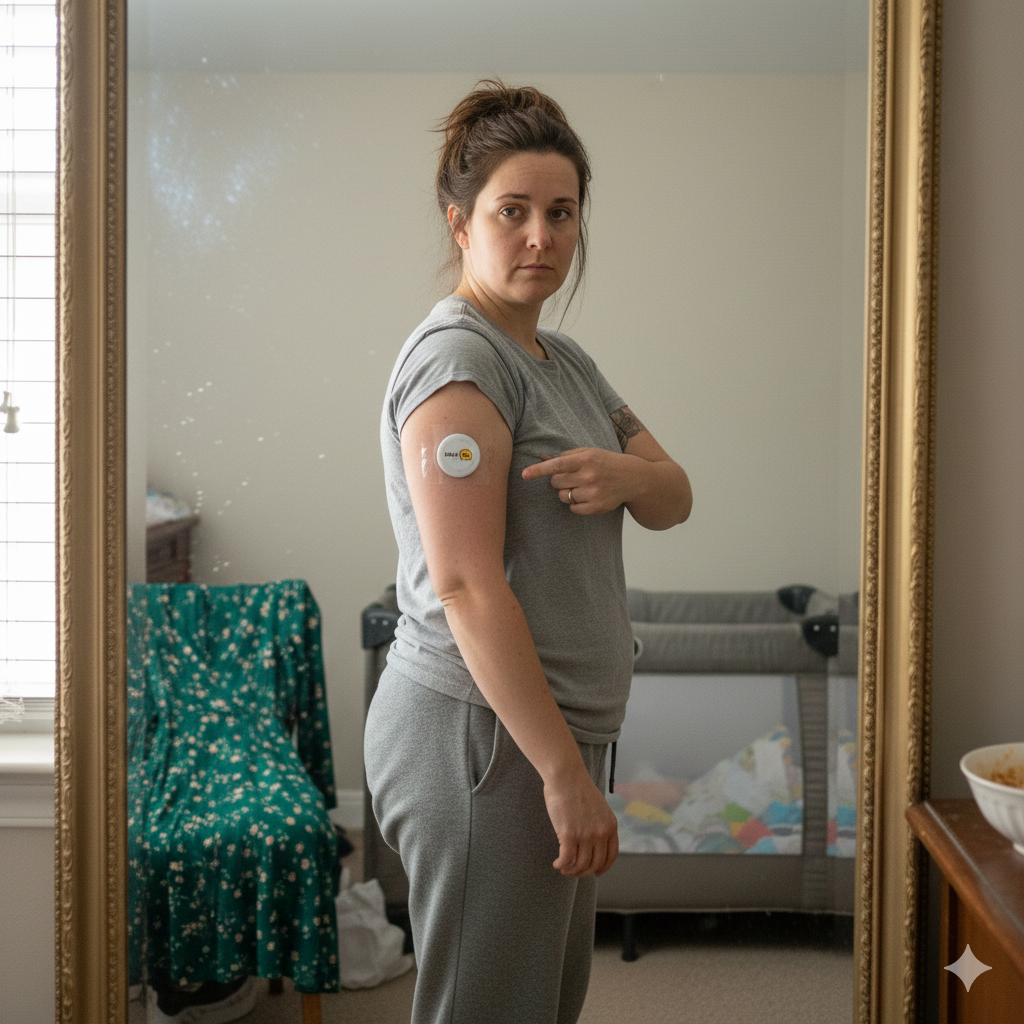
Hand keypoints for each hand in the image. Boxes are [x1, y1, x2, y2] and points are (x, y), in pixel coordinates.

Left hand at [522, 447, 638, 515]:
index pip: (557, 465)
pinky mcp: (597, 507)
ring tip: (582, 486)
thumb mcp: (589, 452)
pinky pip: (573, 508)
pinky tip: (587, 496)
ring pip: (563, 496)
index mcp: (586, 459)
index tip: (524, 474)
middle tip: (572, 476)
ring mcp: (594, 493)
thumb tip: (542, 458)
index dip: (539, 470)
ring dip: (567, 492)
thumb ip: (566, 456)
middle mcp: (589, 476)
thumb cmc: (606, 462)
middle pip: (556, 482)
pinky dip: (575, 503)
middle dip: (558, 480)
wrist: (634, 478)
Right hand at [542, 768, 619, 876]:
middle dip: (583, 872)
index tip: (595, 872)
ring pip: (580, 865)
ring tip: (562, 867)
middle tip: (572, 871)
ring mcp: (586, 835)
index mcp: (611, 825)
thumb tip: (592, 843)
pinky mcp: (569, 835)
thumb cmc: (577, 787)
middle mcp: (601, 833)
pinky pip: (567, 859)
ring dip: (570, 870)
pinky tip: (557, 863)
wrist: (566, 775)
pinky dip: (561, 865)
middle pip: (595, 864)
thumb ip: (599, 824)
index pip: (611, 856)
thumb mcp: (598, 807)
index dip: (603, 867)